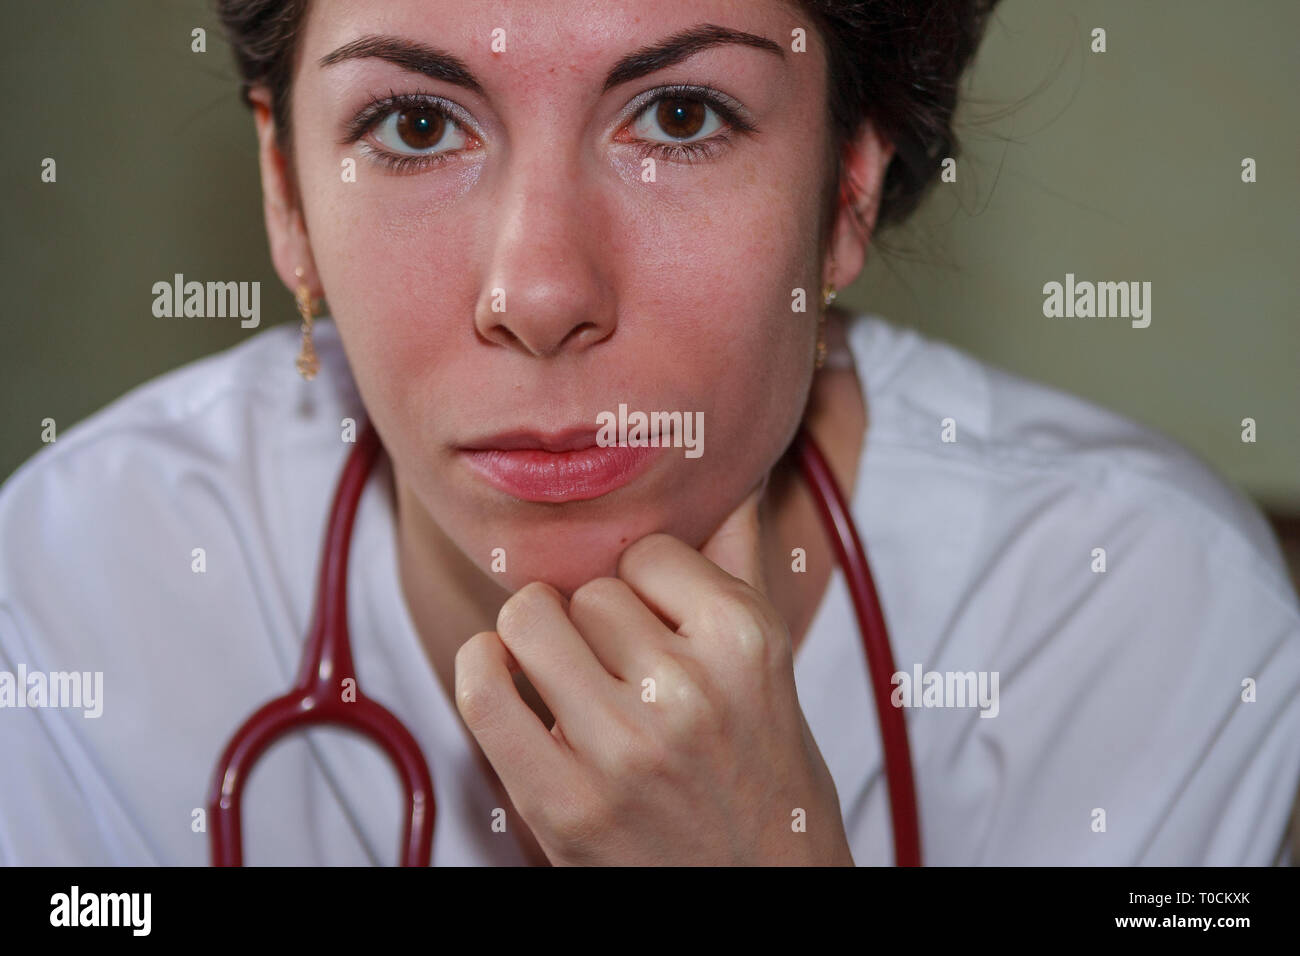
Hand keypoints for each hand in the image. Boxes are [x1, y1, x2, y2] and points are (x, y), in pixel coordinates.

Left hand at [454, 484, 854, 864]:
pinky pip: (484, 688)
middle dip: (595, 624)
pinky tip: (502, 673)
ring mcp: (622, 749)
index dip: (644, 585)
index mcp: (746, 638)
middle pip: (589, 590)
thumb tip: (733, 472)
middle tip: (620, 671)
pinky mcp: (564, 805)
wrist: (759, 889)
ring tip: (563, 672)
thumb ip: (741, 562)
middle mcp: (689, 689)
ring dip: (536, 639)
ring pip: (531, 620)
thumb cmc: (761, 767)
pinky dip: (479, 667)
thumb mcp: (768, 664)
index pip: (648, 552)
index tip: (656, 624)